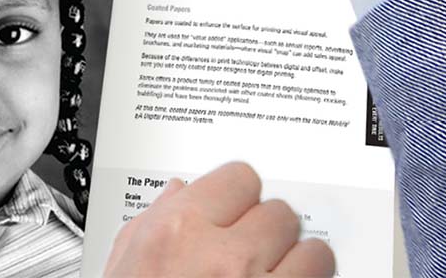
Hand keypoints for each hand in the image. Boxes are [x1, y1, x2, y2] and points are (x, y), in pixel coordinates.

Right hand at [104, 162, 333, 276]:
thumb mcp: (124, 268)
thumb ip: (150, 225)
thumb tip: (176, 195)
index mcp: (176, 232)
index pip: (238, 177)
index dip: (238, 195)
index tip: (236, 207)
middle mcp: (223, 256)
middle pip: (276, 211)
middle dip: (265, 228)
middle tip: (252, 247)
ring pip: (310, 248)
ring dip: (296, 258)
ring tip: (278, 271)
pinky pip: (321, 275)